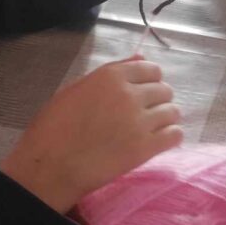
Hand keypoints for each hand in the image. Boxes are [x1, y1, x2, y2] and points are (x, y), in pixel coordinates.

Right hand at [0, 57, 181, 213]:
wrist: (50, 166)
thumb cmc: (54, 127)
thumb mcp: (76, 89)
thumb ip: (111, 73)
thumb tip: (141, 58)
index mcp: (111, 76)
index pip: (151, 69)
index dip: (150, 81)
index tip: (144, 92)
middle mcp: (130, 94)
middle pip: (164, 90)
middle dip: (158, 100)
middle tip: (145, 114)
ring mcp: (140, 121)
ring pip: (173, 112)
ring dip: (165, 119)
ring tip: (151, 129)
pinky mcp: (145, 148)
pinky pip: (175, 135)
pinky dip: (171, 137)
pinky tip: (159, 141)